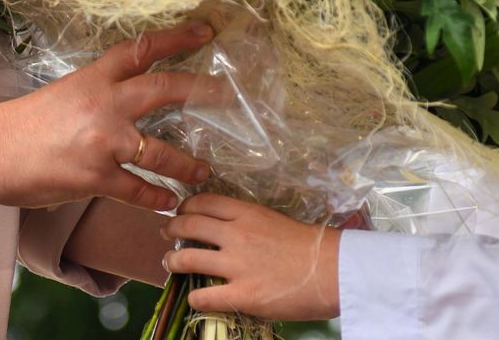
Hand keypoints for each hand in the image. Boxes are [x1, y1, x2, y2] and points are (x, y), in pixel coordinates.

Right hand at [0, 22, 212, 212]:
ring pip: (162, 152)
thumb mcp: (65, 93)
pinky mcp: (97, 177)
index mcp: (94, 78)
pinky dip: (158, 199)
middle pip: (165, 89)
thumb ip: (98, 92)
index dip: (176, 38)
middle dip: (202, 90)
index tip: (203, 32)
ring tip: (204, 170)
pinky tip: (169, 203)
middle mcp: (105, 104)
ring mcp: (104, 142)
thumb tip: (125, 94)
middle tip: (227, 93)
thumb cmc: (22, 123)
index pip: (142, 49)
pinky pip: (139, 190)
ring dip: (187, 163)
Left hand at [162, 193, 341, 319]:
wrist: (332, 271)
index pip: (204, 201)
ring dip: (173, 261)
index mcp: (248, 213)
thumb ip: (250, 222)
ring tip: (170, 263)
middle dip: (171, 227)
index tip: (181, 211)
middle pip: (189, 224)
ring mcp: (236, 266)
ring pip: (187, 258)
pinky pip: (203, 295)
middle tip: (166, 232)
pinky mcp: (241, 295)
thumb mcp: (275, 221)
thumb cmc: (311, 245)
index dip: (186, 206)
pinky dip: (194, 296)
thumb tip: (231, 229)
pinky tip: (196, 296)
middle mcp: (236, 235)